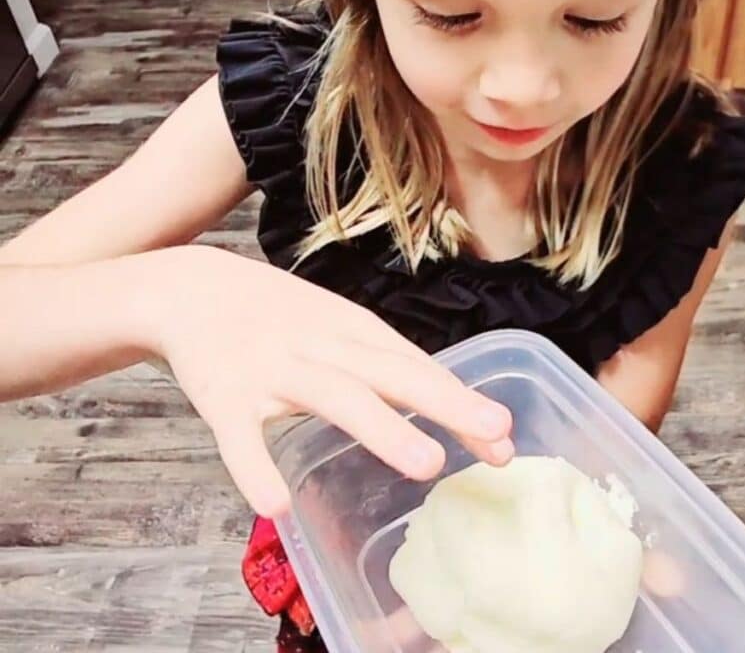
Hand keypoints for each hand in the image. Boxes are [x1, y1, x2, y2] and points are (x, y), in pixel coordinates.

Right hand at [148, 245, 513, 516]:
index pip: (416, 367)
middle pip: (390, 374)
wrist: (189, 288)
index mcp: (353, 330)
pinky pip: (238, 437)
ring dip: (382, 427)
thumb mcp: (338, 325)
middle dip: (445, 404)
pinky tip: (276, 505)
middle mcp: (321, 346)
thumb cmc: (280, 317)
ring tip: (427, 463)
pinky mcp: (222, 396)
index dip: (461, 400)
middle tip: (496, 438)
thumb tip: (452, 405)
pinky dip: (254, 468)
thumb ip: (386, 365)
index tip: (505, 435)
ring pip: (332, 397)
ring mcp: (272, 369)